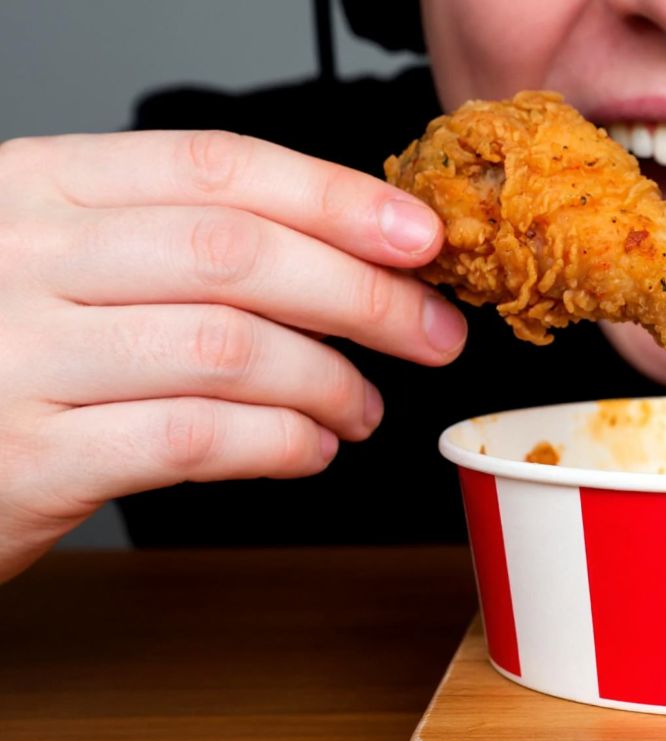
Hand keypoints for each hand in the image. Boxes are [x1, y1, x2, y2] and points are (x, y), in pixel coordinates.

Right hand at [0, 130, 464, 582]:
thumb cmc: (4, 349)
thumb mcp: (64, 259)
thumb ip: (175, 241)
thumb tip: (349, 250)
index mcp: (40, 185)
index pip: (216, 167)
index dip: (335, 199)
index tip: (418, 237)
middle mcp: (25, 257)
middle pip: (237, 254)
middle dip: (363, 296)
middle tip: (432, 332)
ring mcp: (21, 356)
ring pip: (228, 348)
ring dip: (329, 382)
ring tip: (363, 408)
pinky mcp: (31, 456)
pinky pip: (192, 438)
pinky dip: (277, 443)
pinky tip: (307, 448)